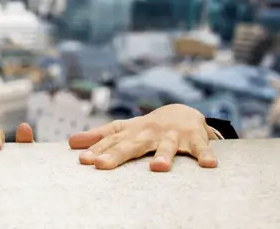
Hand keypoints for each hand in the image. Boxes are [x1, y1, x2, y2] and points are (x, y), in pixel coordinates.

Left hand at [68, 104, 217, 171]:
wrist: (182, 112)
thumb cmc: (147, 127)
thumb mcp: (123, 130)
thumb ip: (99, 137)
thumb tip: (71, 142)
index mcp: (131, 131)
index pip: (111, 140)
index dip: (97, 149)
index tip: (83, 160)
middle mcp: (149, 132)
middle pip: (132, 145)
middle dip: (117, 155)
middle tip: (101, 166)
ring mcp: (172, 134)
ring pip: (167, 146)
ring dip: (164, 156)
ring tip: (157, 168)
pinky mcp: (194, 137)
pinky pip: (201, 148)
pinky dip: (205, 155)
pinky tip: (209, 165)